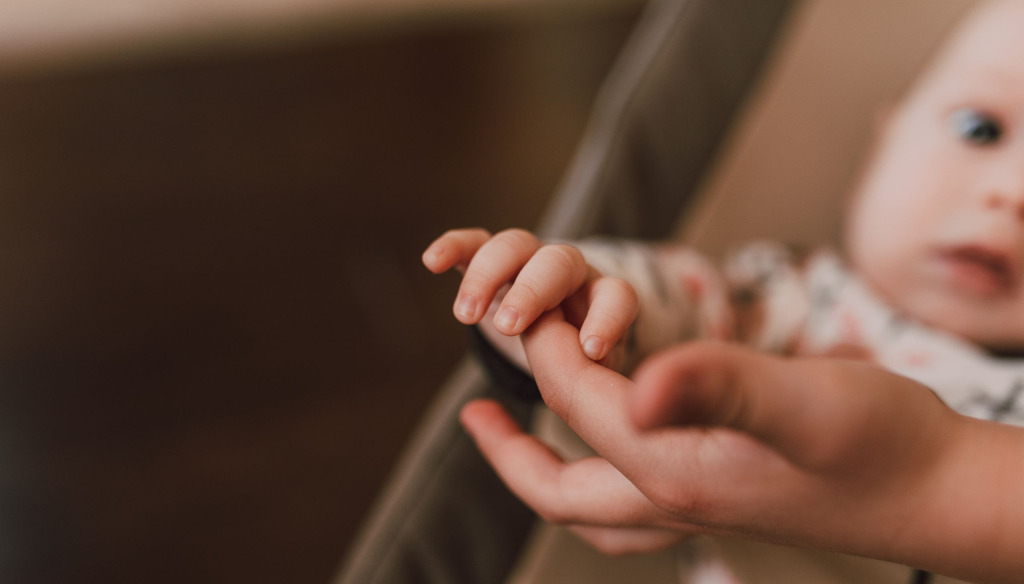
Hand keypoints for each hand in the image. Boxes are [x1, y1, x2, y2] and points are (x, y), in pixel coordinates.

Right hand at [422, 228, 637, 362]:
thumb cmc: (580, 354)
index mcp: (603, 297)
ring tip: (465, 316)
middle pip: (558, 262)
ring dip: (487, 277)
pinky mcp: (493, 256)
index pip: (615, 296)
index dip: (606, 320)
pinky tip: (433, 261)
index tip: (590, 351)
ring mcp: (530, 259)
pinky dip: (454, 247)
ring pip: (513, 247)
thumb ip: (596, 378)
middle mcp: (569, 270)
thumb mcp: (597, 372)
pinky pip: (475, 243)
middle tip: (508, 327)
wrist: (559, 324)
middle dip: (532, 293)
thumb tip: (588, 390)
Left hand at [461, 309, 1023, 582]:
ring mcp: (696, 505)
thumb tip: (641, 389)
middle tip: (473, 411)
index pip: (576, 398)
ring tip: (519, 433)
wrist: (939, 492)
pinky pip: (632, 498)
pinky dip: (598, 469)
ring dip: (545, 466)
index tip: (529, 301)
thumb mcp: (804, 405)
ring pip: (593, 504)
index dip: (545, 345)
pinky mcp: (721, 497)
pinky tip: (614, 439)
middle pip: (560, 487)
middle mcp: (673, 496)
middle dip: (507, 449)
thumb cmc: (882, 448)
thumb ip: (721, 390)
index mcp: (673, 470)